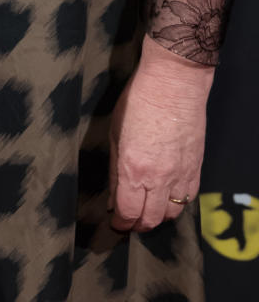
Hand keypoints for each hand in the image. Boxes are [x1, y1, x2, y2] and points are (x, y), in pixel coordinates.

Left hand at [108, 40, 210, 230]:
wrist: (174, 83)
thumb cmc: (137, 101)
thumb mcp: (115, 133)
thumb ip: (115, 170)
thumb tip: (113, 198)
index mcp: (134, 169)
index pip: (128, 212)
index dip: (120, 222)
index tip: (115, 222)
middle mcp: (159, 179)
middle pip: (151, 219)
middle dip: (138, 224)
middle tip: (130, 220)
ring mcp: (181, 175)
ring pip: (172, 214)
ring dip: (158, 216)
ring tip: (148, 209)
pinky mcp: (196, 169)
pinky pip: (188, 198)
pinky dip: (176, 204)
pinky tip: (167, 196)